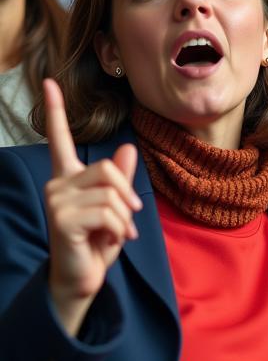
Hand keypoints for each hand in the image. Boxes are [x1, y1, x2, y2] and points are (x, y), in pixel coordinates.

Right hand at [42, 79, 140, 334]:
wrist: (82, 279)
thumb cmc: (98, 243)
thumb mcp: (117, 208)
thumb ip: (120, 180)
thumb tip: (126, 148)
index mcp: (69, 178)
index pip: (59, 139)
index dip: (55, 110)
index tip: (48, 81)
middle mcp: (58, 184)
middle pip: (107, 168)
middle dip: (126, 195)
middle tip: (127, 220)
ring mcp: (56, 200)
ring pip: (111, 192)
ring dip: (124, 217)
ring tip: (114, 234)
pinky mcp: (62, 218)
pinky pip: (108, 211)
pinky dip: (120, 228)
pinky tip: (108, 241)